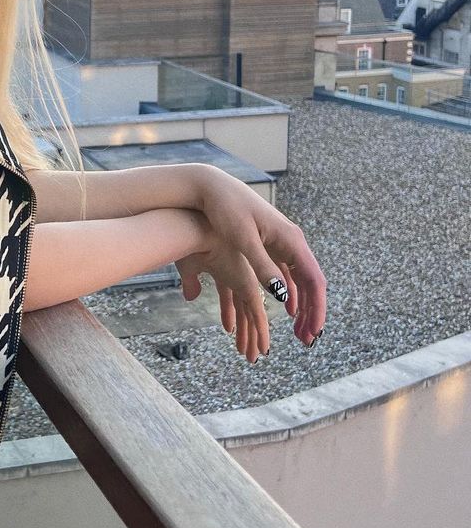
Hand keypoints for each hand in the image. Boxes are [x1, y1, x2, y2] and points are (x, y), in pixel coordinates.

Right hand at [175, 240, 272, 361]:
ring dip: (253, 337)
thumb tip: (191, 297)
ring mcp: (244, 282)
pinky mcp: (248, 287)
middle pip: (245, 309)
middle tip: (247, 350)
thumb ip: (191, 283)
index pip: (232, 299)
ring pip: (253, 316)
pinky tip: (262, 349)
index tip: (231, 330)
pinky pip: (258, 315)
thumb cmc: (188, 242)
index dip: (232, 316)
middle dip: (246, 331)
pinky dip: (260, 333)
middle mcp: (238, 276)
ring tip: (252, 356)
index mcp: (226, 270)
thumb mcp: (188, 268)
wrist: (195, 229)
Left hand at [188, 167, 326, 349]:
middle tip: (306, 340)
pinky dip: (288, 293)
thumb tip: (283, 297)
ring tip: (299, 331)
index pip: (314, 281)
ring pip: (299, 280)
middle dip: (311, 312)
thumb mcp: (243, 240)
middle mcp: (291, 241)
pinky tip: (286, 310)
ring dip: (301, 306)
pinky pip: (286, 273)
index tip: (312, 333)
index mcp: (290, 240)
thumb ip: (263, 267)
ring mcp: (281, 242)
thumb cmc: (225, 210)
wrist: (210, 187)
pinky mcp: (269, 243)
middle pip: (310, 283)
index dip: (316, 309)